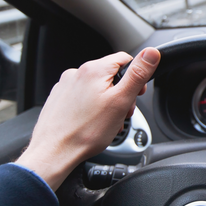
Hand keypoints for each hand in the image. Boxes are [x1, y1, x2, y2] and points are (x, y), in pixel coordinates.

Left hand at [16, 48, 160, 189]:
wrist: (54, 152)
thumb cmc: (86, 131)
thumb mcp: (121, 101)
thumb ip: (138, 74)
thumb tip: (151, 53)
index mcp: (94, 69)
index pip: (125, 59)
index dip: (136, 77)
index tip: (137, 94)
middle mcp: (76, 73)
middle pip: (111, 75)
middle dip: (121, 93)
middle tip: (122, 113)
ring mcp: (65, 86)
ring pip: (97, 88)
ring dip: (107, 102)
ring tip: (107, 122)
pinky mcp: (59, 99)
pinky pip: (83, 97)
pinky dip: (92, 108)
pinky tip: (92, 123)